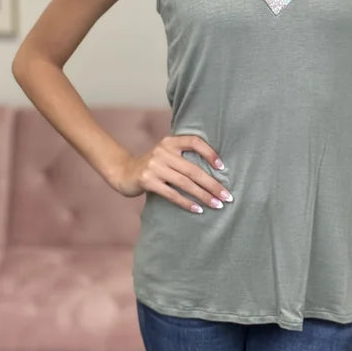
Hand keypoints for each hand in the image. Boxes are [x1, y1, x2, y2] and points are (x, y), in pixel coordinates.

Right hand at [115, 134, 232, 213]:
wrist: (124, 172)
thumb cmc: (153, 165)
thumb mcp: (166, 154)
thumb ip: (184, 156)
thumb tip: (216, 171)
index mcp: (170, 141)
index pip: (194, 142)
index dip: (210, 153)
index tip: (222, 167)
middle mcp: (162, 151)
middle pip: (193, 169)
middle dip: (213, 184)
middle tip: (227, 196)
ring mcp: (154, 166)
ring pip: (185, 183)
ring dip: (203, 195)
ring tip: (217, 204)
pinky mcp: (147, 180)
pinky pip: (172, 194)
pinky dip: (186, 202)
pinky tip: (198, 209)